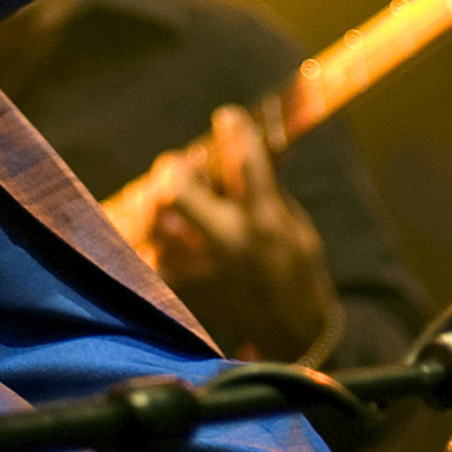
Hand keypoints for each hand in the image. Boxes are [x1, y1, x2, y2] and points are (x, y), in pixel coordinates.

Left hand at [146, 106, 337, 363]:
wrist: (290, 334)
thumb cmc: (298, 273)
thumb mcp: (296, 227)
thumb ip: (269, 191)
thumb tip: (247, 150)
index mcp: (265, 220)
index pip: (246, 162)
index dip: (234, 131)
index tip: (227, 116)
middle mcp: (229, 240)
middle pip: (177, 188)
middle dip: (176, 169)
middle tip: (183, 168)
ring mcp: (201, 266)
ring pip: (157, 218)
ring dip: (161, 203)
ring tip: (174, 203)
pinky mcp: (184, 288)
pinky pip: (153, 252)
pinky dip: (158, 240)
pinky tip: (170, 237)